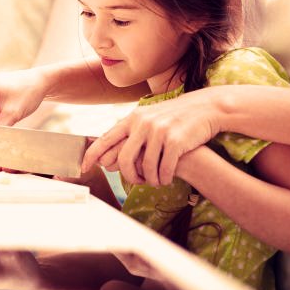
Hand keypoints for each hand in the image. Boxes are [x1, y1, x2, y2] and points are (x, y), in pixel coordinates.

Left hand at [81, 88, 218, 185]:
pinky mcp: (175, 140)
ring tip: (156, 180)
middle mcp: (142, 123)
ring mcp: (159, 131)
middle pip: (125, 159)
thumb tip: (108, 158)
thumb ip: (130, 135)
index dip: (92, 155)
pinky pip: (163, 168)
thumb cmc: (175, 118)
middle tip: (136, 181)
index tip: (83, 167)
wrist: (205, 108)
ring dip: (150, 179)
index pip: (106, 139)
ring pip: (146, 167)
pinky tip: (167, 178)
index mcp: (133, 118)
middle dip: (129, 176)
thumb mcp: (149, 119)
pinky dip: (164, 178)